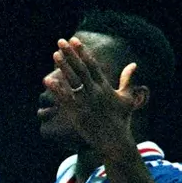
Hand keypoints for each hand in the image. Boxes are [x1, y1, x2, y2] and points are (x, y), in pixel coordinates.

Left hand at [46, 37, 137, 155]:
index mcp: (106, 87)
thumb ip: (127, 80)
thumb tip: (133, 64)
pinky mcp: (77, 113)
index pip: (93, 65)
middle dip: (71, 54)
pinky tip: (47, 80)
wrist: (114, 142)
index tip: (75, 40)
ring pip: (72, 81)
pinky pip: (65, 99)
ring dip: (63, 67)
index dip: (83, 52)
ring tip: (55, 54)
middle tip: (61, 41)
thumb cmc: (121, 120)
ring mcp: (85, 103)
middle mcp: (95, 93)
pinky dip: (57, 89)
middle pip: (81, 69)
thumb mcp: (127, 98)